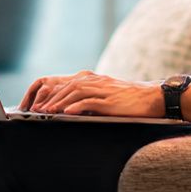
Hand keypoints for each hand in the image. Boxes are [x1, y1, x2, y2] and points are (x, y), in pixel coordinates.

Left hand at [20, 70, 163, 117]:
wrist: (152, 97)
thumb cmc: (129, 100)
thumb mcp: (106, 95)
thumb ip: (90, 98)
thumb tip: (71, 109)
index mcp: (93, 79)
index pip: (67, 83)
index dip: (52, 93)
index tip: (40, 104)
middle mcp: (96, 81)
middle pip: (67, 86)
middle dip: (51, 98)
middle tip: (38, 109)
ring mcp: (103, 90)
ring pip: (75, 92)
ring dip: (60, 102)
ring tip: (48, 111)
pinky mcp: (110, 101)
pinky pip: (90, 102)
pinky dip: (76, 106)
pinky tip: (67, 112)